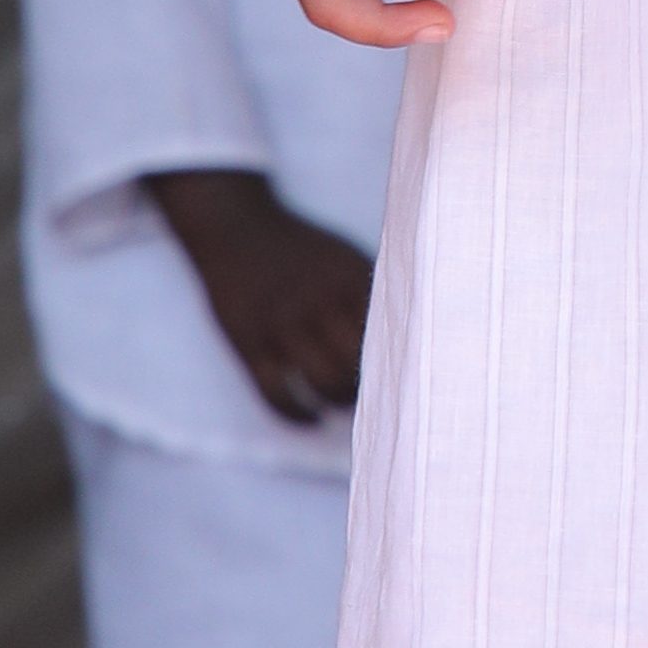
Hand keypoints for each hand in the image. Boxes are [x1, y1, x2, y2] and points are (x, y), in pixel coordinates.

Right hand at [145, 167, 374, 423]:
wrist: (237, 229)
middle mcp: (318, 303)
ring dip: (336, 402)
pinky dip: (297, 415)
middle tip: (369, 396)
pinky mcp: (249, 343)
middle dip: (366, 387)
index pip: (386, 336)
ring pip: (322, 383)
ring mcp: (281, 324)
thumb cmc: (302, 251)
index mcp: (349, 281)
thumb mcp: (345, 258)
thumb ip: (373, 293)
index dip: (394, 364)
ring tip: (341, 404)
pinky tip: (311, 419)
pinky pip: (276, 394)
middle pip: (360, 363)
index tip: (399, 377)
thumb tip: (410, 338)